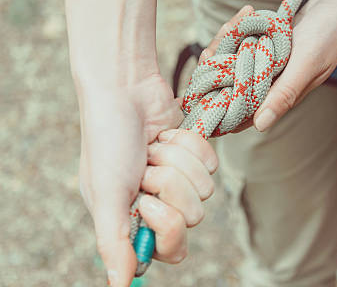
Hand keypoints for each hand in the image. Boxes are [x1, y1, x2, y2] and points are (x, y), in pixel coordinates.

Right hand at [77, 74, 216, 285]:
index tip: (144, 202)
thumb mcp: (105, 193)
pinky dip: (189, 144)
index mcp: (132, 218)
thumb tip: (120, 286)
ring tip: (152, 148)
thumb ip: (114, 241)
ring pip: (205, 189)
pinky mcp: (194, 155)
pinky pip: (211, 163)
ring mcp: (179, 178)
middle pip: (192, 217)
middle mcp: (157, 202)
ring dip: (176, 161)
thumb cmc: (107, 139)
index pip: (171, 248)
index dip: (166, 227)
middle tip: (145, 168)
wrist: (124, 89)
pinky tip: (166, 135)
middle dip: (169, 184)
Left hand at [201, 0, 336, 133]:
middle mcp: (272, 84)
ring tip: (235, 22)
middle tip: (218, 44)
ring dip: (227, 43)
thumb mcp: (306, 64)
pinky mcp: (269, 47)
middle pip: (230, 86)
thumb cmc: (329, 35)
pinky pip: (243, 44)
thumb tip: (260, 126)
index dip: (219, 101)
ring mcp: (269, 65)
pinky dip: (239, 30)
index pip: (241, 112)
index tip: (208, 78)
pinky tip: (246, 14)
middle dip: (218, 65)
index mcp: (281, 96)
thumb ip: (284, 93)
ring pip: (233, 62)